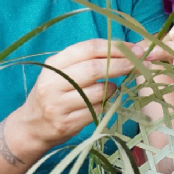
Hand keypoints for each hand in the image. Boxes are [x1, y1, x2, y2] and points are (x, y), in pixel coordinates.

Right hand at [15, 39, 137, 151]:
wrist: (31, 126)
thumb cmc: (54, 93)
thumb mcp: (62, 72)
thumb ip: (87, 60)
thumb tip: (127, 49)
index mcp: (54, 64)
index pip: (88, 48)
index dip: (115, 47)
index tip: (137, 50)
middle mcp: (53, 82)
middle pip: (95, 68)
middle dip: (123, 65)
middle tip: (142, 64)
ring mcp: (58, 105)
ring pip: (99, 92)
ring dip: (114, 88)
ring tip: (114, 88)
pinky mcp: (66, 124)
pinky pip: (97, 111)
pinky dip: (106, 105)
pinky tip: (105, 102)